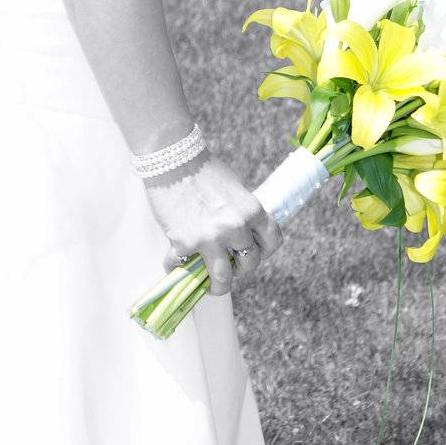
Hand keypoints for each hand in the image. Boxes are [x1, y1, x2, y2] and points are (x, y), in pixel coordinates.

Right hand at [142, 152, 282, 295]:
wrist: (172, 159)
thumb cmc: (203, 168)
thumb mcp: (235, 188)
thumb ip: (243, 212)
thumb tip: (245, 232)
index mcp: (252, 211)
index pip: (273, 242)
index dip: (265, 251)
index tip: (256, 253)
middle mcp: (235, 227)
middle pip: (249, 263)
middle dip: (240, 269)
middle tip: (230, 267)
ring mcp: (210, 238)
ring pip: (223, 279)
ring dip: (218, 285)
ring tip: (211, 285)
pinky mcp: (185, 243)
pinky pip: (182, 267)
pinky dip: (176, 267)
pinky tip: (174, 264)